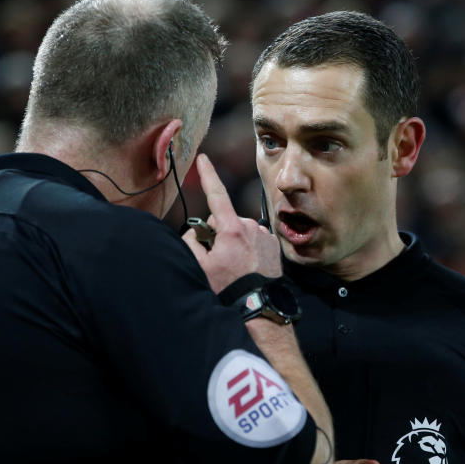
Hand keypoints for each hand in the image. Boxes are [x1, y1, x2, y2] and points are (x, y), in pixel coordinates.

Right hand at [182, 154, 281, 292]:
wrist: (259, 306)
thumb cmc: (228, 288)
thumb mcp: (200, 266)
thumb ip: (191, 242)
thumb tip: (194, 232)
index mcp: (232, 229)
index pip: (217, 195)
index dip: (208, 175)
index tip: (203, 158)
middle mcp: (251, 226)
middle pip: (225, 219)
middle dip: (218, 231)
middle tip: (218, 256)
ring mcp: (264, 234)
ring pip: (240, 229)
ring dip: (234, 240)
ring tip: (235, 264)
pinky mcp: (273, 243)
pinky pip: (254, 237)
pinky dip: (248, 246)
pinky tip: (247, 264)